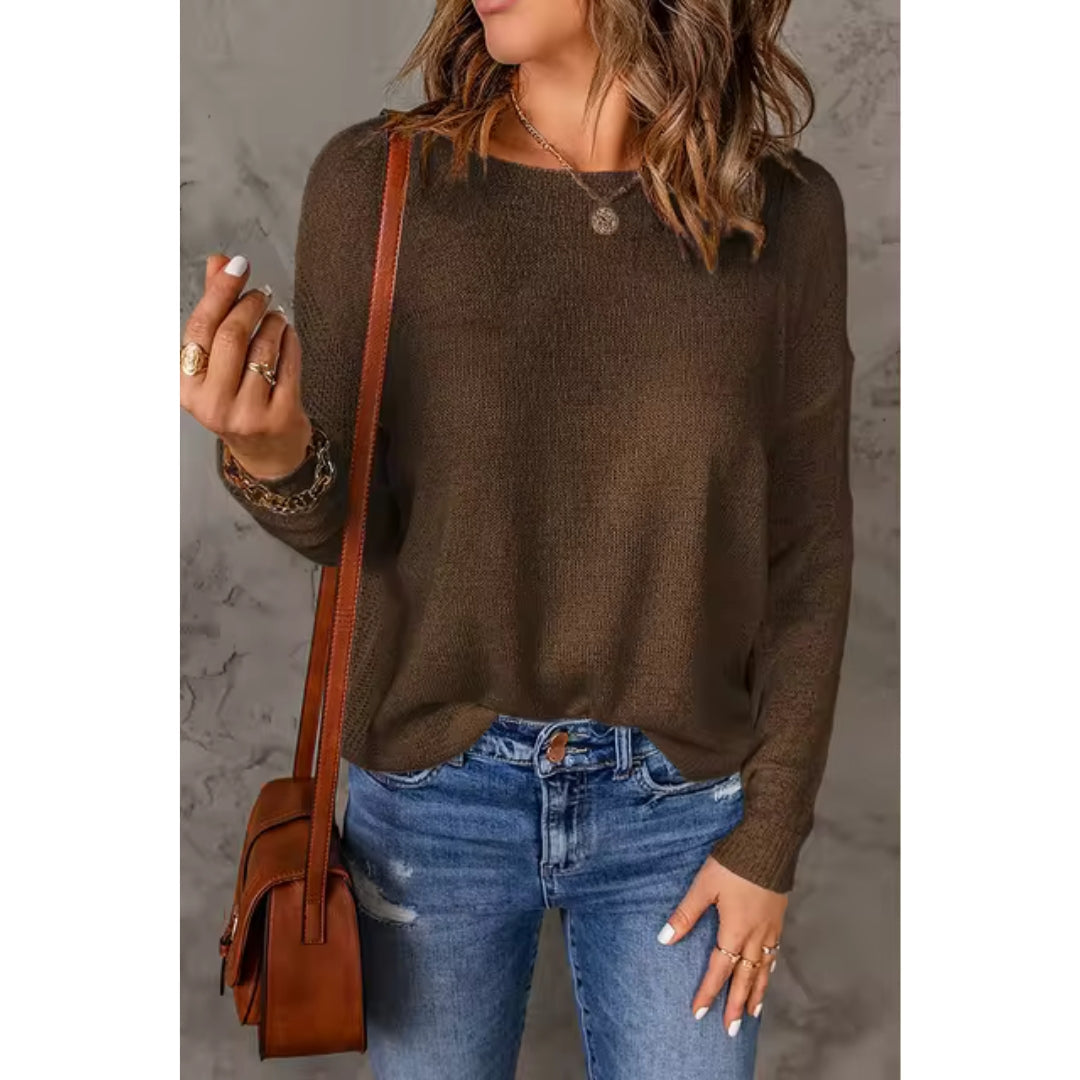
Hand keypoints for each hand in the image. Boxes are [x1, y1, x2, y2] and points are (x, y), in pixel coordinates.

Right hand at [180, 254, 312, 478]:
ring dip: (273, 323)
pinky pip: (288, 365)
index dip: (220, 291)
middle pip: (230, 336)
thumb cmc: (239, 402)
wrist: (268, 454)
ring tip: (276, 317)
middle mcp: (212, 404)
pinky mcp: (279, 417)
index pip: (200, 329)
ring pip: (262, 349)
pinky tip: (288, 334)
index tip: (238, 265)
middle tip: (262, 294)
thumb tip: (219, 262)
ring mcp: (247, 414)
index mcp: (188, 388)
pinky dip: (291, 342)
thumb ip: (216, 313)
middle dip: (250, 305)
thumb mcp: (219, 365)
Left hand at [657, 856, 787, 1033]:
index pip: (719, 969)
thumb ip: (685, 914)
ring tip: (751, 1014)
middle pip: (745, 978)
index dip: (709, 992)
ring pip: (763, 969)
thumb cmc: (734, 862)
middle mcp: (754, 935)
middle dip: (735, 1005)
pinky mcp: (778, 918)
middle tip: (730, 1030)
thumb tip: (664, 939)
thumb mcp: (703, 885)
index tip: (699, 1012)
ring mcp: (769, 928)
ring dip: (756, 993)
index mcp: (734, 929)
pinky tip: (767, 974)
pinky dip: (769, 969)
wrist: (769, 842)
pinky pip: (773, 952)